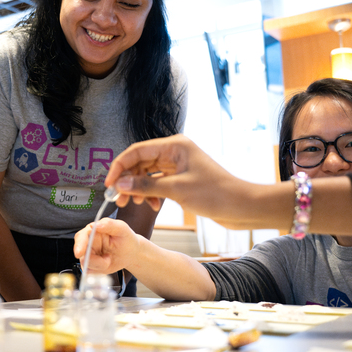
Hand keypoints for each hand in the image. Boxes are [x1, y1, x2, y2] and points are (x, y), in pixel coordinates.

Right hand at [72, 218, 137, 274]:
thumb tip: (95, 225)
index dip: (79, 245)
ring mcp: (89, 255)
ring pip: (86, 264)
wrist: (131, 253)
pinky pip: (90, 272)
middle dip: (93, 260)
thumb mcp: (121, 228)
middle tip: (107, 261)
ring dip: (100, 265)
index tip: (79, 253)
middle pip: (81, 254)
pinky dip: (99, 271)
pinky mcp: (91, 266)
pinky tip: (107, 264)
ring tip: (109, 258)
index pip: (81, 237)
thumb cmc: (125, 238)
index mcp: (92, 231)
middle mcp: (88, 243)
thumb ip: (108, 224)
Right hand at [106, 135, 249, 219]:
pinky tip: (153, 205)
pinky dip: (151, 193)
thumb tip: (120, 184)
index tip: (109, 183)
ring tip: (135, 204)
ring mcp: (178, 165)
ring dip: (139, 188)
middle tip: (119, 198)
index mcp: (174, 145)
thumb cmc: (216, 194)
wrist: (242, 207)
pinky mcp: (181, 178)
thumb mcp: (177, 190)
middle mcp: (175, 151)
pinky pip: (158, 182)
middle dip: (128, 180)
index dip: (120, 166)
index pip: (137, 151)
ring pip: (148, 173)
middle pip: (140, 162)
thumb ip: (146, 185)